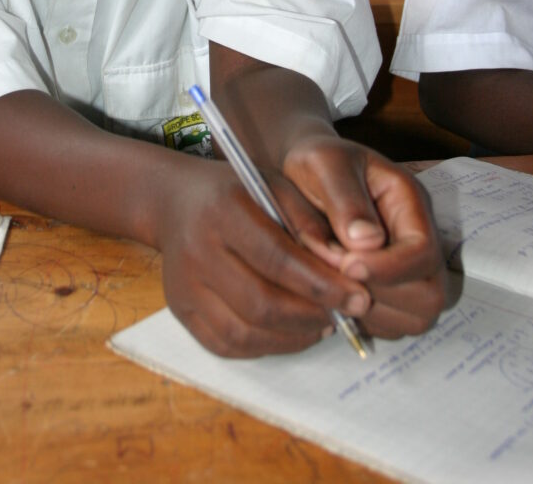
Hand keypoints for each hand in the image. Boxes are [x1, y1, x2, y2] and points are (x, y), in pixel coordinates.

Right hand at [156, 157, 371, 357]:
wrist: (173, 202)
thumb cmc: (235, 192)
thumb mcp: (275, 186)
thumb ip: (310, 223)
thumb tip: (345, 268)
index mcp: (222, 211)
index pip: (277, 258)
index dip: (322, 284)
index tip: (359, 297)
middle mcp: (197, 251)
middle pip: (261, 303)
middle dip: (312, 315)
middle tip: (345, 315)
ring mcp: (184, 287)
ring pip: (245, 332)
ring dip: (293, 336)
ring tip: (321, 323)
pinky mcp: (181, 311)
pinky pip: (228, 345)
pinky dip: (266, 346)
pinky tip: (290, 331)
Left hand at [281, 135, 446, 339]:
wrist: (307, 175)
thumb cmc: (318, 164)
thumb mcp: (324, 164)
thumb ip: (343, 198)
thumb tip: (366, 241)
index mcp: (410, 204)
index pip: (423, 251)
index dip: (389, 268)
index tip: (346, 264)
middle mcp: (418, 242)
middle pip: (429, 294)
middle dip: (381, 294)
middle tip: (335, 276)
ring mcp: (409, 272)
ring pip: (414, 318)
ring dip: (369, 311)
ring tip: (330, 283)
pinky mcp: (392, 295)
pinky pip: (390, 327)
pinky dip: (362, 320)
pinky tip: (333, 296)